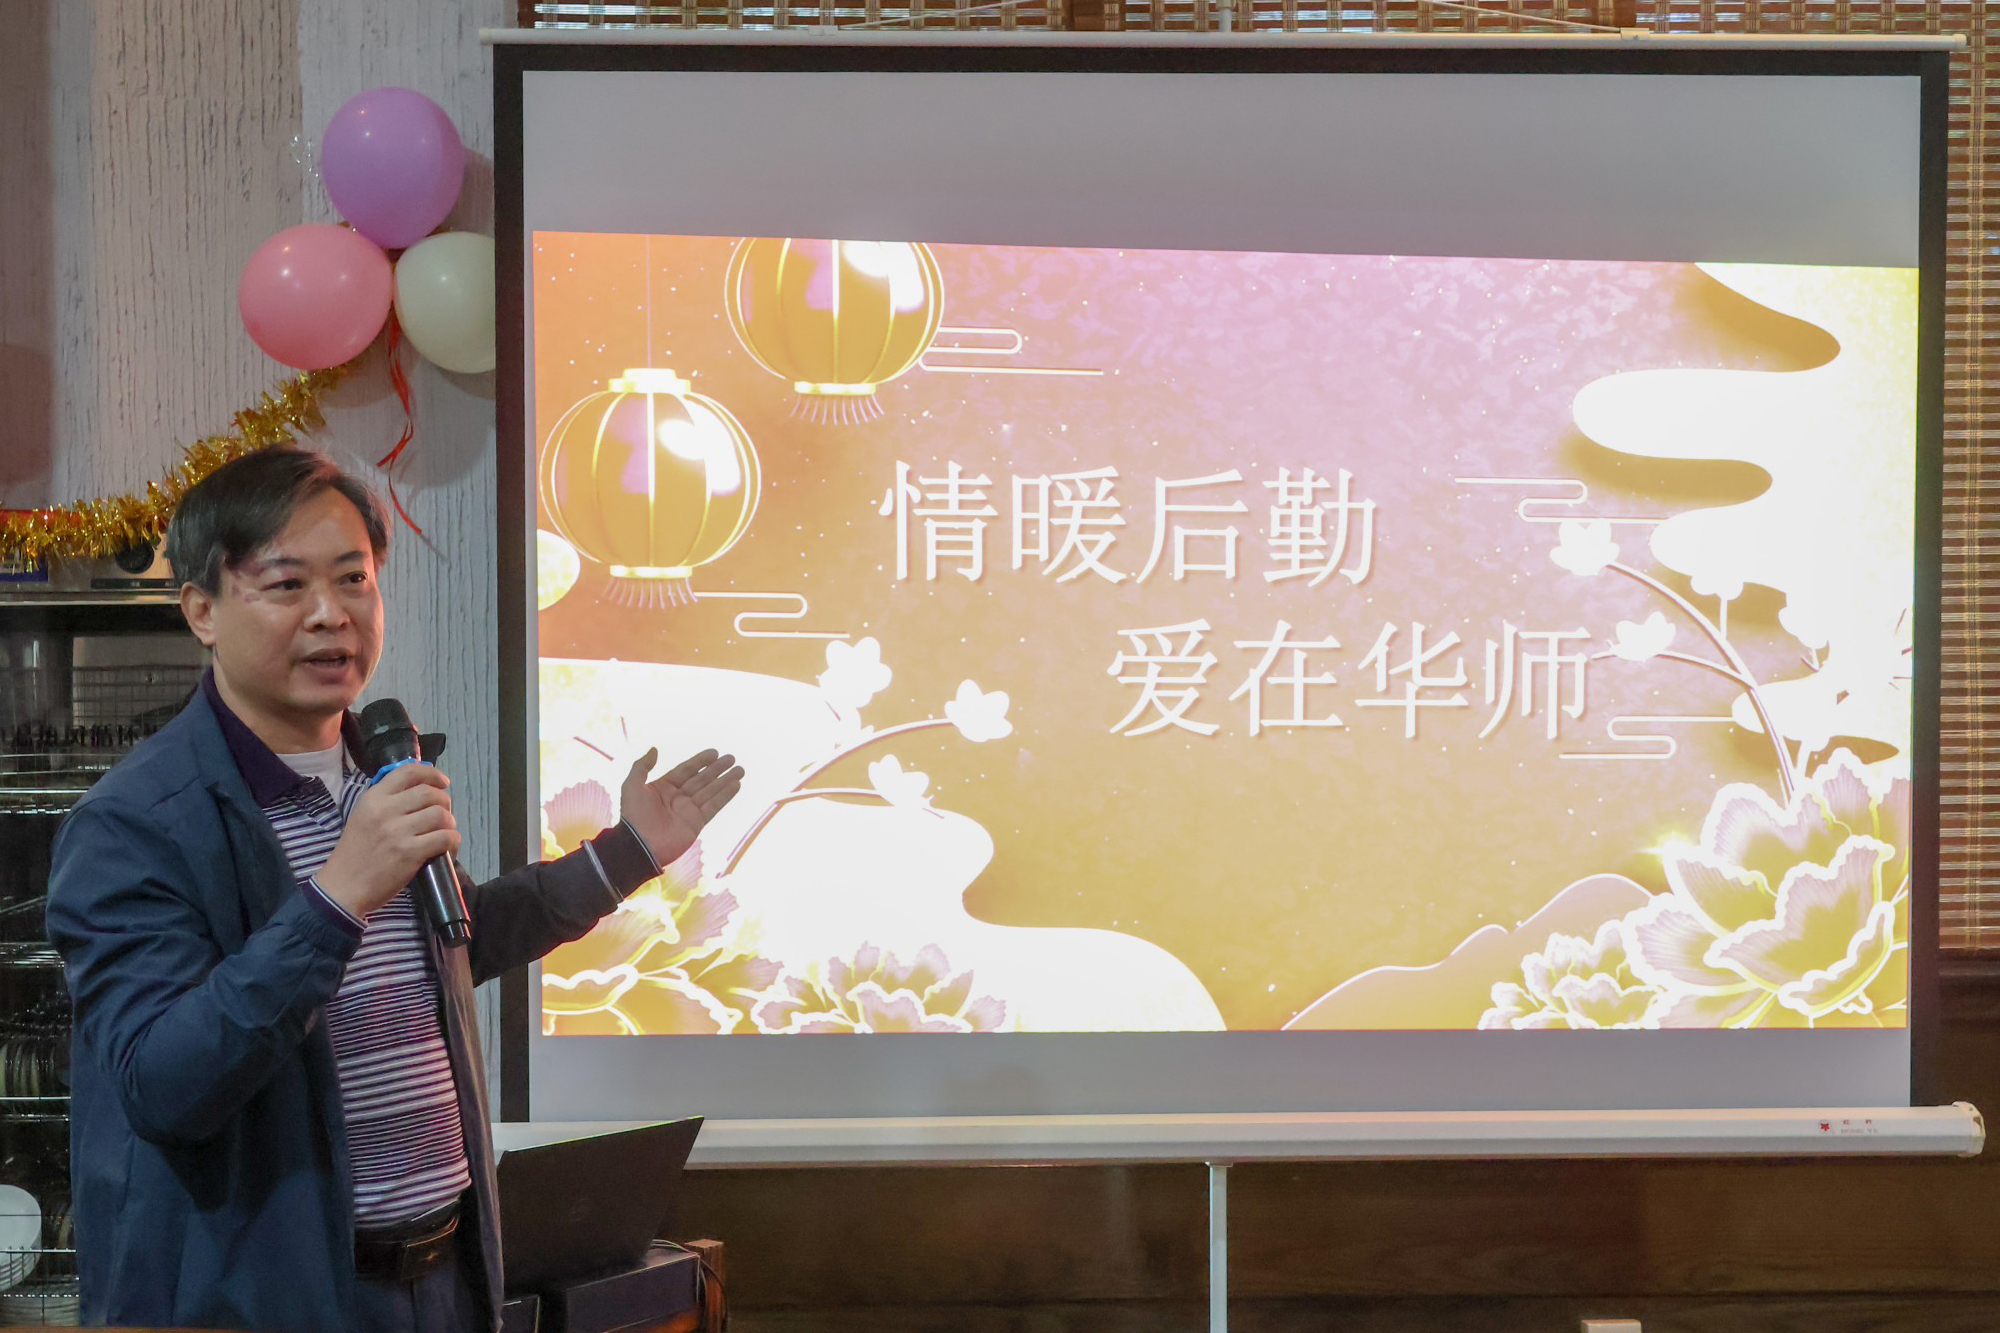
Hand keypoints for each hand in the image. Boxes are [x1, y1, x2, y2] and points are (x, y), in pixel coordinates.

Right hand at [316, 764, 459, 919]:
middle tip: (443, 814)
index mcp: (373, 798)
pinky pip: (444, 838)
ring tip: (444, 831)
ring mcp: (398, 831)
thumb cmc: (355, 853)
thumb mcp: (363, 816)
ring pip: (440, 814)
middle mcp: (386, 810)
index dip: (432, 774)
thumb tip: (420, 788)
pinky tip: (447, 846)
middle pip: (430, 793)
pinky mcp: (410, 853)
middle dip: (444, 801)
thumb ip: (387, 801)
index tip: (442, 782)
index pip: (408, 771)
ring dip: (449, 823)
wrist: (343, 887)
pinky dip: (452, 841)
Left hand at [620, 748, 743, 870]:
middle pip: (702, 779)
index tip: (714, 752)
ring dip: (726, 780)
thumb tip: (654, 749)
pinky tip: (736, 785)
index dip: (700, 761)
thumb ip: (642, 766)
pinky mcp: (697, 823)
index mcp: (663, 788)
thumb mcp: (631, 786)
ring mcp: (688, 811)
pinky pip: (714, 806)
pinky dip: (725, 795)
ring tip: (740, 769)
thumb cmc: (633, 816)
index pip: (686, 770)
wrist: (639, 847)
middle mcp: (678, 798)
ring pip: (711, 791)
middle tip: (732, 758)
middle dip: (717, 769)